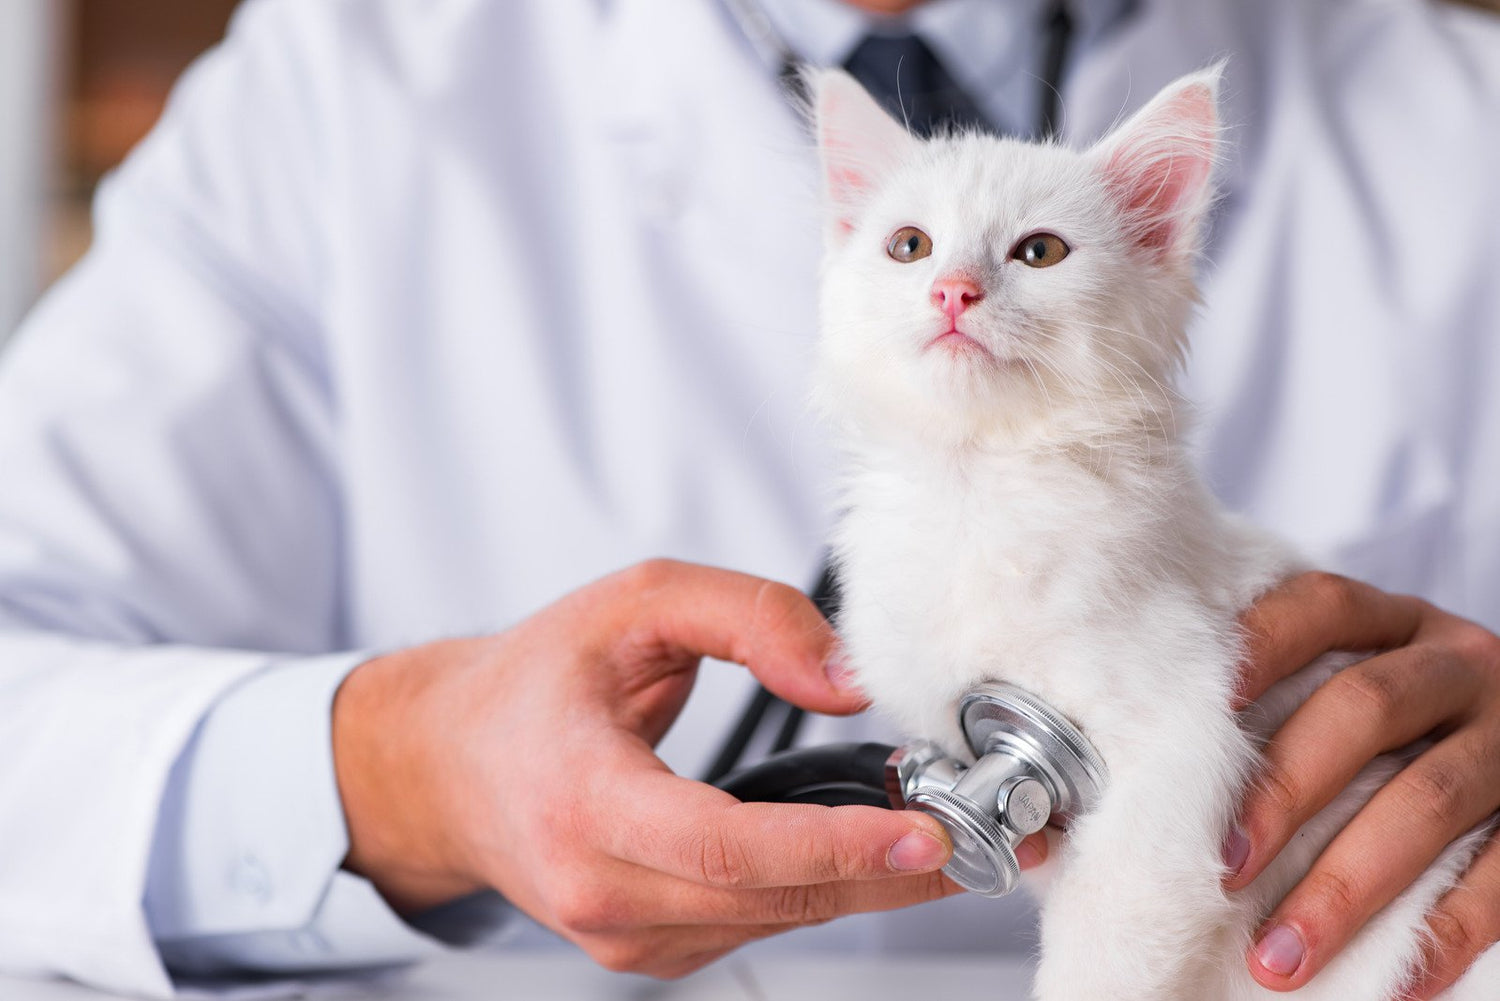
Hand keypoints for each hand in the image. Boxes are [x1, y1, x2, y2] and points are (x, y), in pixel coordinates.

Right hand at [331, 559, 1033, 976]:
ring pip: (779, 919)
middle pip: (775, 897)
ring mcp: (623, 934)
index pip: (721, 846)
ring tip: (961, 832)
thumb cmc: (537, 683)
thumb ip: (747, 616)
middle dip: (898, 870)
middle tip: (1002, 834)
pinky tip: (872, 848)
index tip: (926, 833)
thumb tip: (847, 678)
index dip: (832, 849)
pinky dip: (824, 887)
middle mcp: (598, 888)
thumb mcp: (633, 604)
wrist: (454, 766)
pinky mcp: (647, 948)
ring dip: (875, 880)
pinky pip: (759, 923)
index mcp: (581, 798)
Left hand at [1224, 571, 1499, 994]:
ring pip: (1429, 800)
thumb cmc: (1383, 738)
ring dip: (1348, 885)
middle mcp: (1458, 667)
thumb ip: (1256, 717)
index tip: (1201, 708)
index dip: (1260, 646)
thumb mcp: (1341, 695)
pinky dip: (1449, 930)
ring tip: (1279, 956)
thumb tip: (1102, 795)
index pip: (1321, 607)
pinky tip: (1395, 984)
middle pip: (1365, 707)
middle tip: (1223, 865)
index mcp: (1394, 624)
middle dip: (1286, 789)